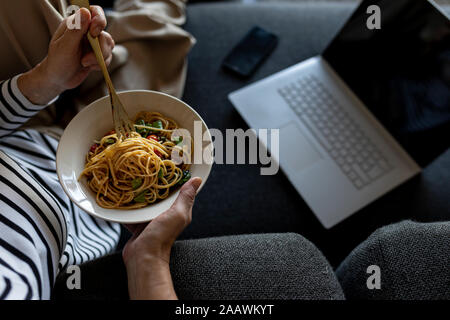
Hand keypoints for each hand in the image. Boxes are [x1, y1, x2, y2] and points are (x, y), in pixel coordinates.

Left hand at [18, 6, 113, 104]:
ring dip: (100, 58)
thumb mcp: (65, 46)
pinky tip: (90, 67)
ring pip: (108, 45)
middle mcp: (86, 31)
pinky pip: (108, 56)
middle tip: (86, 58)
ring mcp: (93, 43)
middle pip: (104, 32)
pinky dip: (101, 64)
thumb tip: (85, 11)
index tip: (94, 32)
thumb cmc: (57, 62)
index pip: (93, 12)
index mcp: (75, 24)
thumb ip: (76, 29)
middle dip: (100, 48)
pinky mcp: (98, 54)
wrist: (59, 79)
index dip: (99, 19)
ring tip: (85, 63)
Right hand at [122, 177, 201, 299]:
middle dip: (156, 182)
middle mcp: (165, 213)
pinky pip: (132, 211)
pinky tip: (123, 194)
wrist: (143, 257)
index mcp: (178, 210)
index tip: (174, 162)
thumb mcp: (177, 214)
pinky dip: (128, 204)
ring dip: (140, 192)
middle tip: (150, 165)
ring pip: (145, 201)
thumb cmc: (162, 236)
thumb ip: (185, 198)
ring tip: (134, 176)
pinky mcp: (137, 224)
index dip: (178, 177)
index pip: (180, 190)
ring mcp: (151, 218)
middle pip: (161, 194)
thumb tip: (196, 180)